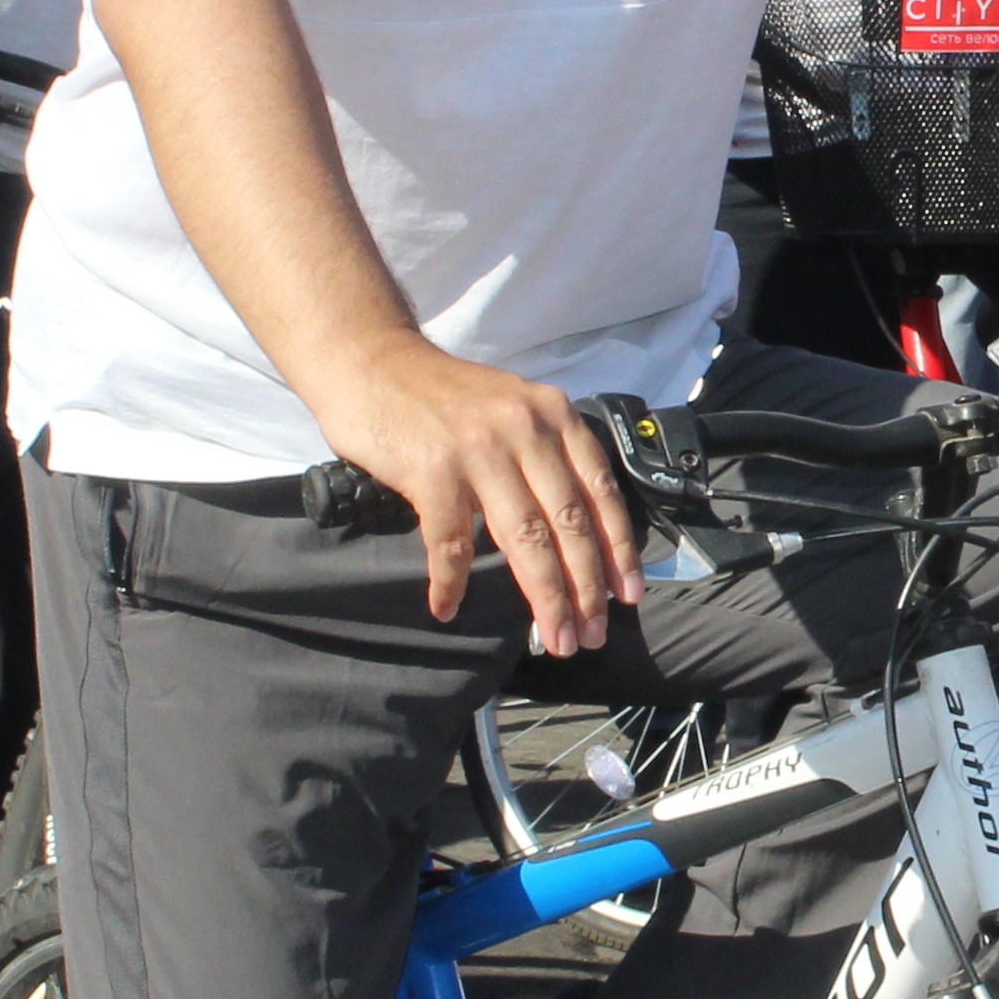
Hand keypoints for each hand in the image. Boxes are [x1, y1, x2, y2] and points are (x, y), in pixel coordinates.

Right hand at [302, 333, 646, 646]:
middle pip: (569, 524)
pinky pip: (452, 542)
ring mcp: (479, 450)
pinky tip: (448, 607)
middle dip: (586, 588)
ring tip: (552, 638)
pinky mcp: (433, 470)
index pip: (599, 492)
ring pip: (526, 539)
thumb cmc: (439, 396)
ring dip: (543, 596)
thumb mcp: (511, 407)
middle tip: (591, 634)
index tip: (628, 595)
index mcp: (552, 415)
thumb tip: (574, 531)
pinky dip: (452, 581)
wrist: (370, 360)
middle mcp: (525, 430)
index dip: (618, 549)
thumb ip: (543, 453)